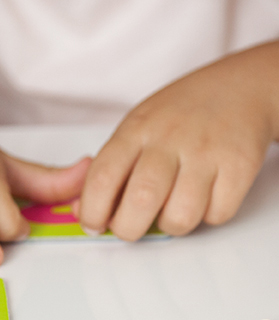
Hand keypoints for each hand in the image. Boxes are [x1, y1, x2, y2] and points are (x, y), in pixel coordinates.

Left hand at [77, 43, 278, 239]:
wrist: (240, 87)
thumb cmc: (178, 117)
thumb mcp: (135, 129)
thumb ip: (110, 169)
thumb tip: (83, 210)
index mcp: (136, 130)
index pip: (102, 178)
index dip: (92, 212)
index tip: (93, 225)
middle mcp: (170, 138)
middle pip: (140, 202)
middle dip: (128, 229)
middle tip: (130, 227)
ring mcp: (207, 151)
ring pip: (179, 217)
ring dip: (170, 225)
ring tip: (171, 208)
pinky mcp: (240, 165)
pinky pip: (216, 215)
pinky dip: (207, 216)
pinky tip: (204, 196)